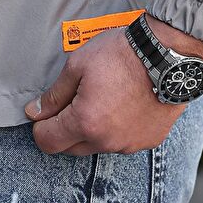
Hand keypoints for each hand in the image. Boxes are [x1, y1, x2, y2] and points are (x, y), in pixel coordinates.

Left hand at [23, 19, 202, 155]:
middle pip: (71, 148)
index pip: (48, 142)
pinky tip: (124, 104)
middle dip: (65, 128)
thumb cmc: (122, 54)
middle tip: (74, 99)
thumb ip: (54, 95)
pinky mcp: (149, 140)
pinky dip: (117, 128)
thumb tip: (34, 112)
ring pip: (98, 145)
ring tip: (104, 97)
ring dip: (93, 129)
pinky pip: (123, 141)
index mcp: (85, 123)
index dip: (41, 127)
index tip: (45, 112)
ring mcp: (130, 144)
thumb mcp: (78, 65)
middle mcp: (107, 141)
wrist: (167, 55)